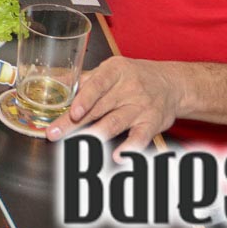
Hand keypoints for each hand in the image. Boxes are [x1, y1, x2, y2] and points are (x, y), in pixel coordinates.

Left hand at [44, 57, 182, 158]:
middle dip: (73, 122)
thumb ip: (86, 80)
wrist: (171, 84)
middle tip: (55, 133)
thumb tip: (55, 84)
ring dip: (95, 135)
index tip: (72, 112)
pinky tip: (117, 156)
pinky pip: (140, 137)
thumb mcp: (112, 70)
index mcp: (115, 71)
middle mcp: (128, 88)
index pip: (97, 84)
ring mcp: (140, 107)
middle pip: (98, 108)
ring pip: (115, 123)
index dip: (84, 99)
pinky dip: (129, 148)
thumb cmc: (134, 77)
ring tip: (77, 146)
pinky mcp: (151, 123)